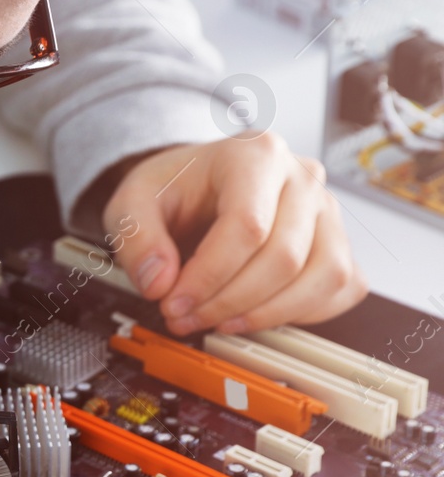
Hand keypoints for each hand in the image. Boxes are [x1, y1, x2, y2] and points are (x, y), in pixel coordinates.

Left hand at [103, 134, 367, 335]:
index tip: (173, 303)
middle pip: (284, 257)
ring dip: (267, 314)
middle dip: (229, 301)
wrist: (197, 183)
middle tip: (185, 318)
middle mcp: (302, 178)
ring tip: (217, 322)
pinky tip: (256, 315)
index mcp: (254, 154)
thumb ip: (137, 238)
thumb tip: (158, 284)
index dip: (208, 276)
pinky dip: (304, 314)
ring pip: (324, 276)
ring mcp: (327, 210)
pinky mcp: (338, 242)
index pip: (247, 226)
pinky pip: (343, 287)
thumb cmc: (173, 189)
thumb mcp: (132, 202)